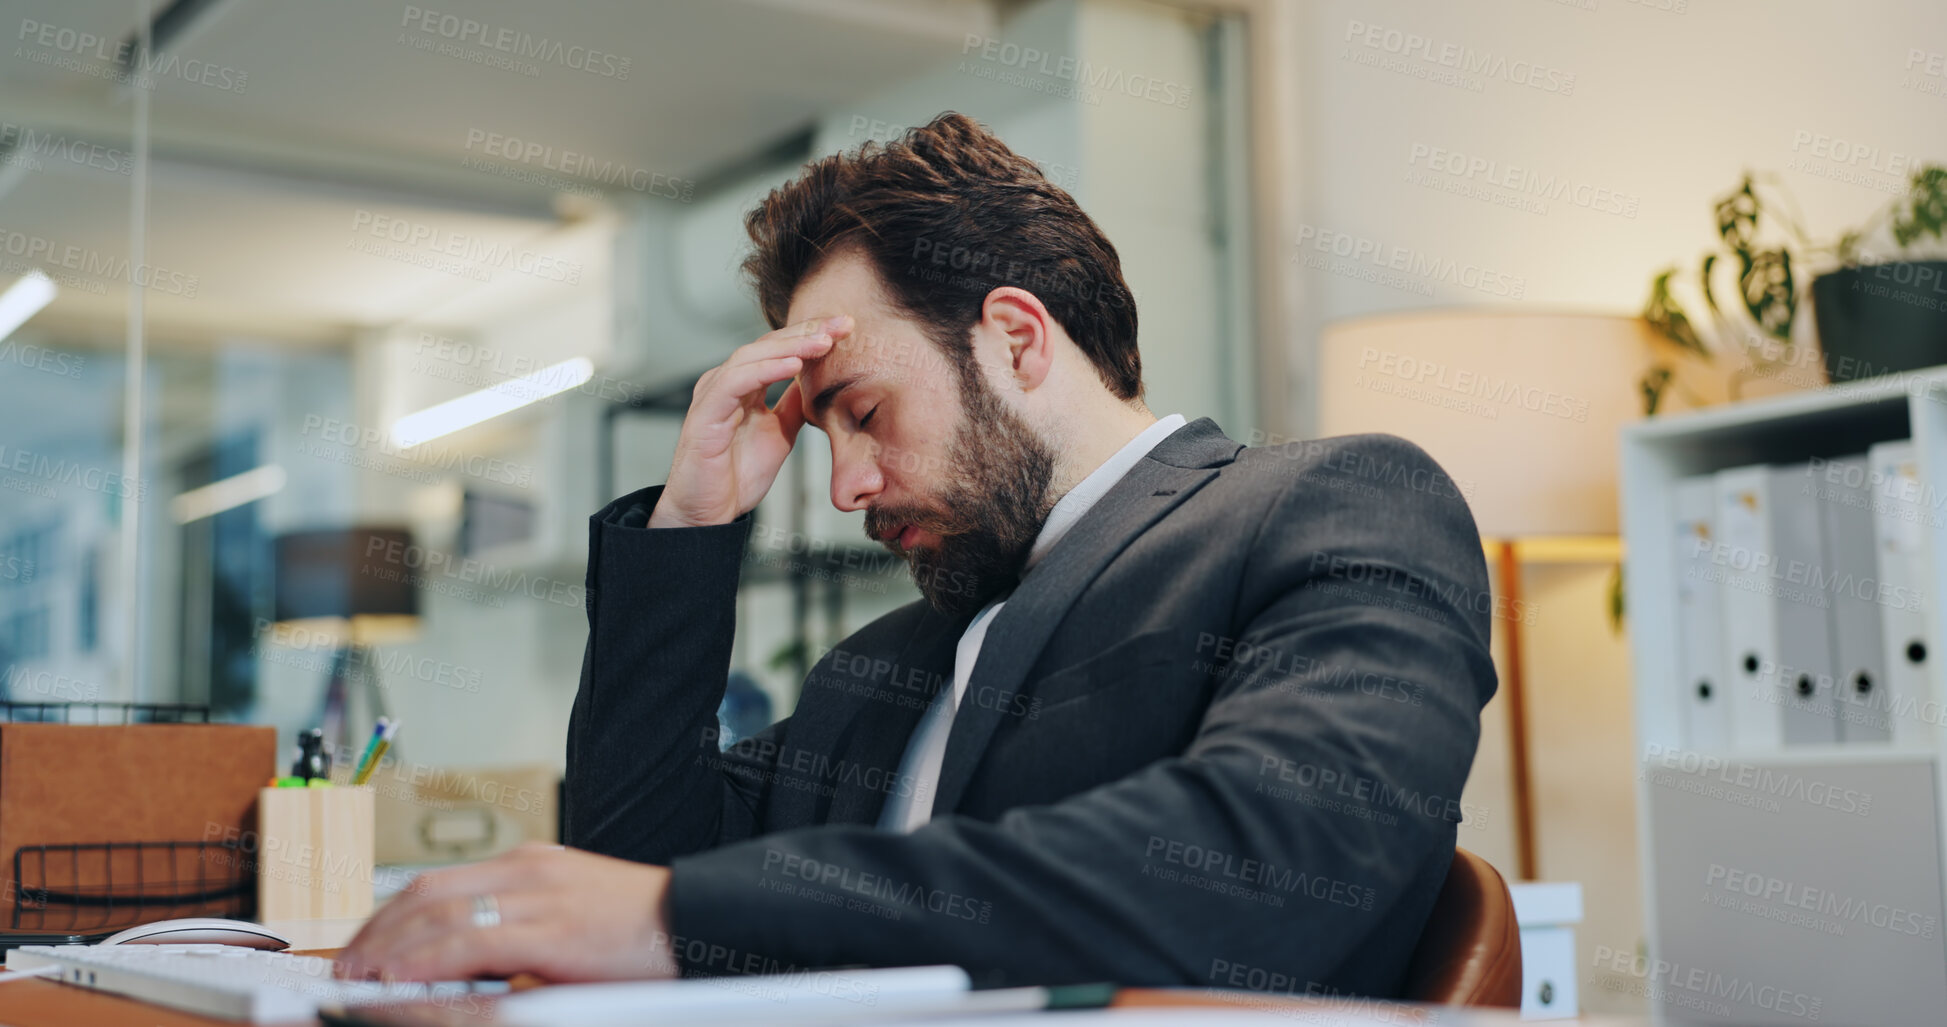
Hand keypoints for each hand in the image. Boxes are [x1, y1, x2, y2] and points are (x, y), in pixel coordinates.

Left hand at [337, 843, 677, 982]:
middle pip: (427, 893)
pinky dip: (424, 959)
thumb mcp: (573, 917)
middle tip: (343, 967)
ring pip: (438, 914)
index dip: (391, 916)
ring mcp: (539, 897)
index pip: (440, 883)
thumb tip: (472, 959)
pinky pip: (470, 941)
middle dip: (376, 932)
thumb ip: (523, 928)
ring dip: (387, 949)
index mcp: (532, 866)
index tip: (364, 945)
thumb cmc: (643, 929)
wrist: (700, 921)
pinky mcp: (552, 931)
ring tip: (355, 978)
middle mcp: (527, 872)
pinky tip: (396, 978)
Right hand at [648, 315, 850, 528]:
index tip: (847, 328)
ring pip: (751, 356)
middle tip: (842, 324)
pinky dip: (765, 370)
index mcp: (743, 384)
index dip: (812, 335)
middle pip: (768, 344)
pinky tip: (792, 365)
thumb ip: (793, 405)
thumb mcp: (780, 433)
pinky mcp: (704, 414)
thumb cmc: (736, 476)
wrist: (709, 514)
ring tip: (823, 342)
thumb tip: (816, 381)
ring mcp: (713, 395)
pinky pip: (735, 382)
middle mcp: (725, 382)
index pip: (780, 348)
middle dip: (807, 331)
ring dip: (790, 346)